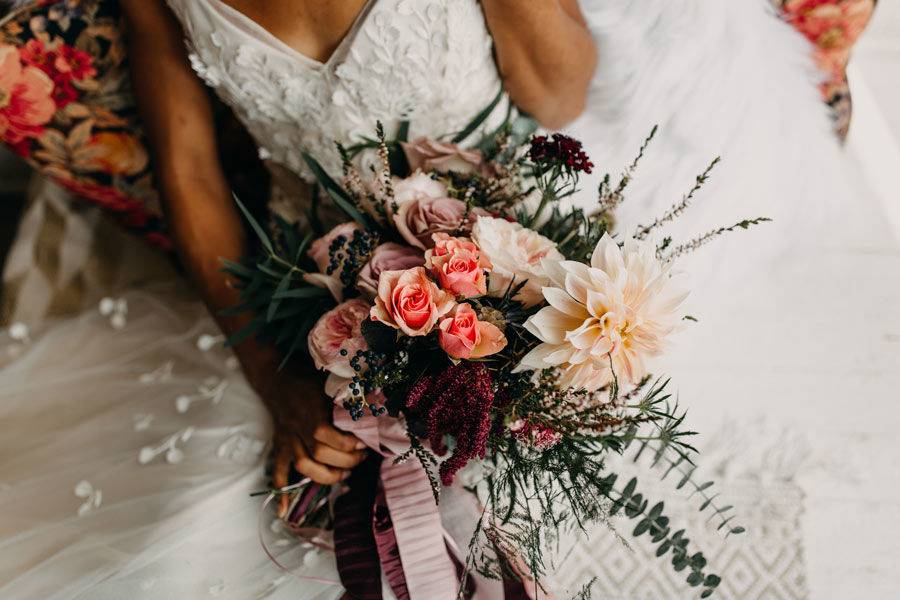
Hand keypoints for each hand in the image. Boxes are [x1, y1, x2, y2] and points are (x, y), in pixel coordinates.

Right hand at [244, 354, 367, 515]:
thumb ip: (347, 399)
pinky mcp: (280, 447)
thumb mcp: (330, 385)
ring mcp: (288, 440)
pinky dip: (281, 491)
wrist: (276, 378)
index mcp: (312, 413)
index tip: (364, 445)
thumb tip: (375, 408)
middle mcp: (299, 430)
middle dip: (344, 462)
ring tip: (344, 475)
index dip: (349, 445)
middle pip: (320, 454)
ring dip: (325, 476)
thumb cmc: (307, 379)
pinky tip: (284, 511)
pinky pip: (277, 471)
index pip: (330, 437)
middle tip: (361, 460)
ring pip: (303, 466)